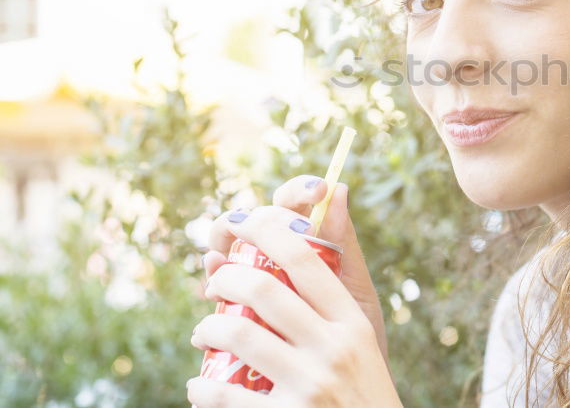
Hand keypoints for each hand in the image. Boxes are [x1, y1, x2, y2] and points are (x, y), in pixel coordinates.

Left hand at [188, 204, 402, 407]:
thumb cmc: (363, 379)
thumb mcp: (365, 326)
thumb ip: (344, 267)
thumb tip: (333, 187)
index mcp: (353, 320)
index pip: (304, 256)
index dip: (263, 228)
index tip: (238, 223)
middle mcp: (333, 347)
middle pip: (263, 287)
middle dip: (224, 277)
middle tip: (214, 284)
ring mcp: (309, 386)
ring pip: (237, 335)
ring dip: (207, 328)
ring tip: (204, 331)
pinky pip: (224, 395)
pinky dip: (201, 388)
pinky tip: (200, 384)